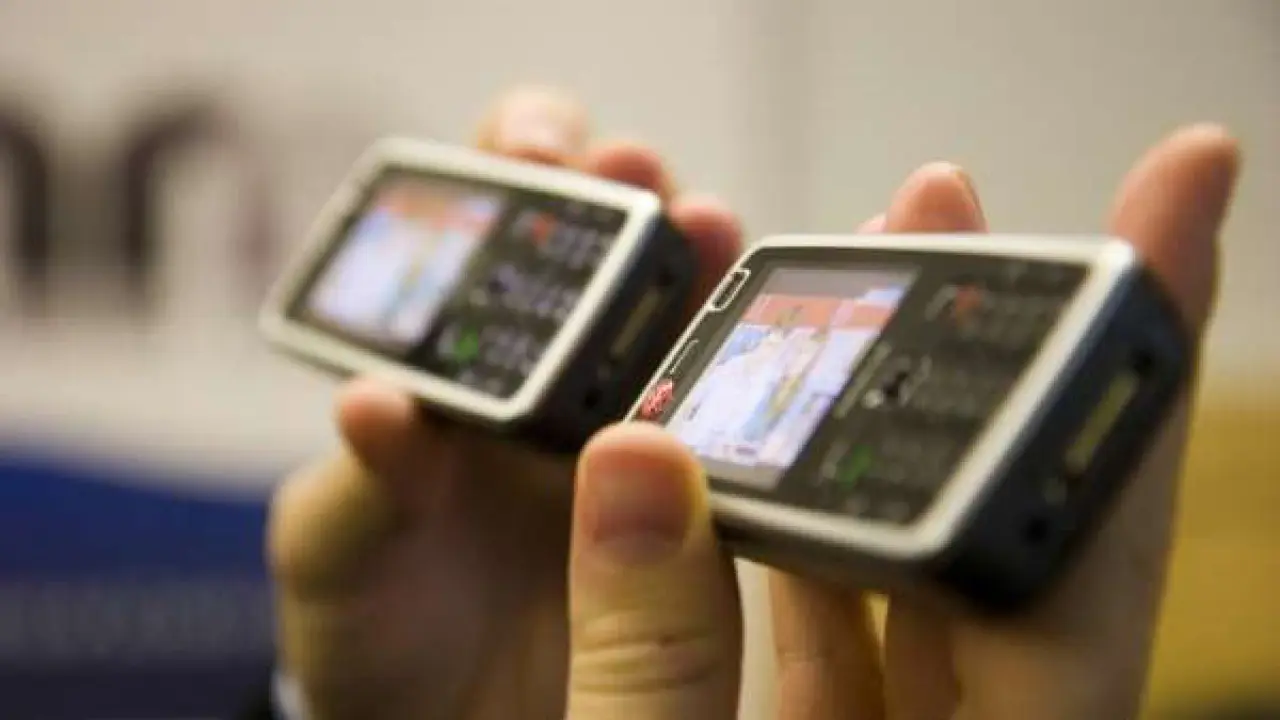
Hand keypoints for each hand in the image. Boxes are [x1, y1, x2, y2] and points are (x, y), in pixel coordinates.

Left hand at [265, 86, 742, 719]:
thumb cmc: (376, 627)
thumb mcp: (341, 558)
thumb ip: (356, 489)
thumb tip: (376, 408)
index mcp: (462, 364)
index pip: (495, 226)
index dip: (517, 166)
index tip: (535, 154)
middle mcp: (552, 378)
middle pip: (603, 242)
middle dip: (625, 189)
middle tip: (635, 175)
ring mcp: (629, 429)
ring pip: (677, 313)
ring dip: (697, 257)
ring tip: (707, 229)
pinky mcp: (687, 496)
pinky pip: (724, 417)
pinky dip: (747, 368)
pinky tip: (764, 347)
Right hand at [561, 124, 1238, 718]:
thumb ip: (654, 661)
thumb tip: (640, 462)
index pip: (1074, 568)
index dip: (1119, 383)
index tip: (1167, 217)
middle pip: (1018, 528)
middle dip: (998, 354)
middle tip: (959, 211)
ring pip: (924, 562)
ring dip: (893, 423)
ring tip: (868, 288)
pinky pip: (848, 613)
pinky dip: (813, 520)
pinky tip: (781, 434)